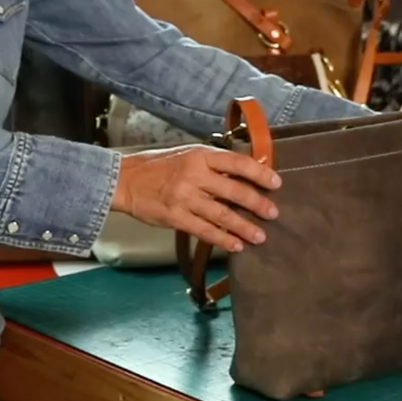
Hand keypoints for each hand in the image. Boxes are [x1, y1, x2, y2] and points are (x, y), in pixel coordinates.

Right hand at [113, 146, 281, 253]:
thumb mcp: (187, 155)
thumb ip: (212, 164)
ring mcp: (185, 198)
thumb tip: (245, 172)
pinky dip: (223, 239)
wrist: (125, 180)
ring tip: (260, 235)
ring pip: (222, 214)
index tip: (276, 183)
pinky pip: (205, 230)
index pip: (237, 162)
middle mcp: (194, 175)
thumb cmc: (158, 166)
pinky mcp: (176, 217)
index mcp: (200, 156)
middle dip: (257, 203)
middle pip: (234, 191)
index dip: (259, 173)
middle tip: (273, 213)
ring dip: (244, 227)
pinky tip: (236, 245)